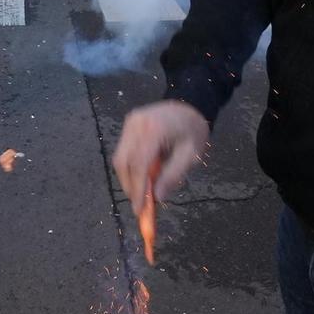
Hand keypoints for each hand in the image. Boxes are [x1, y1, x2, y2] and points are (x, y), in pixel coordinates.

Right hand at [112, 100, 209, 222]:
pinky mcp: (128, 124)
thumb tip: (157, 198)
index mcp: (154, 129)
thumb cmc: (193, 130)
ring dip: (128, 179)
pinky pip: (123, 151)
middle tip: (140, 206)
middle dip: (130, 186)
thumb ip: (173, 176)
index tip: (139, 210)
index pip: (139, 164)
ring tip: (141, 194)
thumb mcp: (190, 155)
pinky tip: (140, 178)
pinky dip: (130, 168)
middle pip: (124, 162)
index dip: (138, 189)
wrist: (190, 103)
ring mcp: (130, 123)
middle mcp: (136, 124)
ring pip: (120, 158)